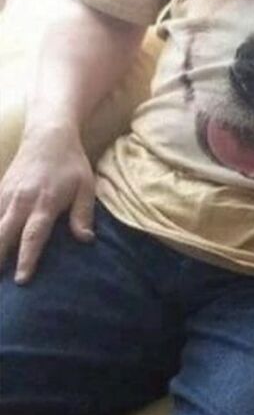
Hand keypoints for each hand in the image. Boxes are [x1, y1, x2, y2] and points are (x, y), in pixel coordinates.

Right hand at [0, 126, 94, 282]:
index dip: (27, 259)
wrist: (48, 134)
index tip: (22, 280)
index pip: (33, 235)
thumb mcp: (86, 186)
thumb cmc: (71, 163)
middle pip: (3, 234)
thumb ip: (83, 214)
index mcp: (45, 202)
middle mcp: (21, 200)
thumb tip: (85, 241)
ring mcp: (6, 194)